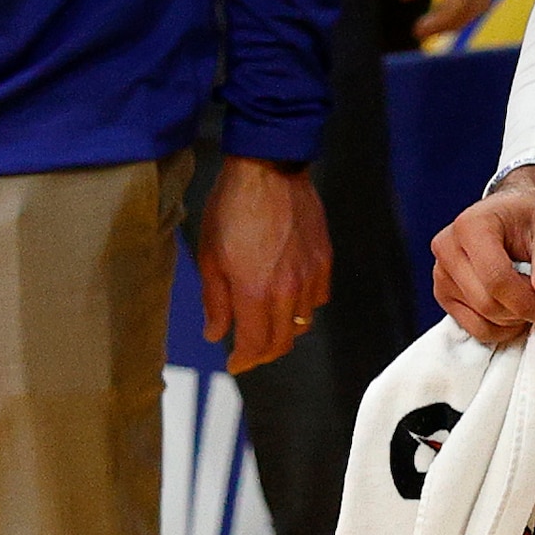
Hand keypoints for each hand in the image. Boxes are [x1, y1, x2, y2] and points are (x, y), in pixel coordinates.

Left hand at [199, 156, 331, 372]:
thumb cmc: (232, 209)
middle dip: (263, 352)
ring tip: (266, 322)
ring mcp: (311, 276)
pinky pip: (318, 298)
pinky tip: (288, 295)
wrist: (268, 169)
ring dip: (283, 330)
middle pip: (282, 342)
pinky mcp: (324, 261)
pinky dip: (303, 306)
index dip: (244, 361)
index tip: (235, 364)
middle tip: (248, 351)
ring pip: (302, 322)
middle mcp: (288, 291)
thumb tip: (217, 333)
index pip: (256, 346)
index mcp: (255, 292)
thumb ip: (215, 302)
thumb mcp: (210, 256)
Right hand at [429, 164, 534, 346]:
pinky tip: (514, 313)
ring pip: (480, 318)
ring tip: (529, 303)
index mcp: (471, 226)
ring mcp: (441, 272)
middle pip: (486, 302)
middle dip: (521, 312)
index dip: (526, 303)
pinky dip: (498, 328)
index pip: (496, 278)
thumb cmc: (531, 219)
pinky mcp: (443, 292)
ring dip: (511, 321)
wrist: (513, 214)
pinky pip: (471, 326)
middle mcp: (447, 247)